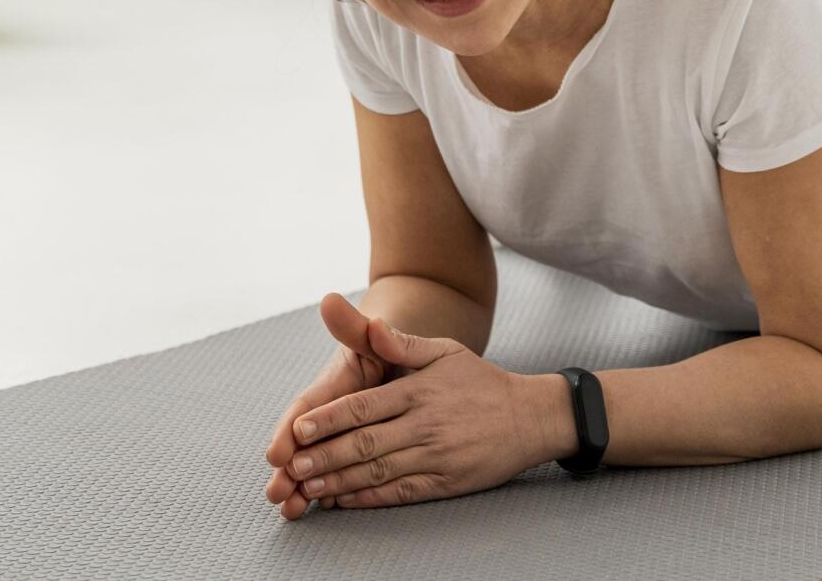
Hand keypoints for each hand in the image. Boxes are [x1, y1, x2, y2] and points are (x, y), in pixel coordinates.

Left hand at [276, 299, 565, 513]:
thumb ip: (402, 343)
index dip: (328, 420)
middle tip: (292, 466)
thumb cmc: (479, 381)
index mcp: (418, 391)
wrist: (529, 418)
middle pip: (365, 444)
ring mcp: (435, 456)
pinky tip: (345, 500)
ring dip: (340, 482)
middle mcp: (424, 425)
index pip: (363, 407)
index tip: (299, 429)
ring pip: (379, 472)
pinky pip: (401, 493)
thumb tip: (370, 322)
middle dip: (325, 457)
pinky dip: (370, 499)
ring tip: (309, 487)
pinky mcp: (446, 482)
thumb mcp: (444, 351)